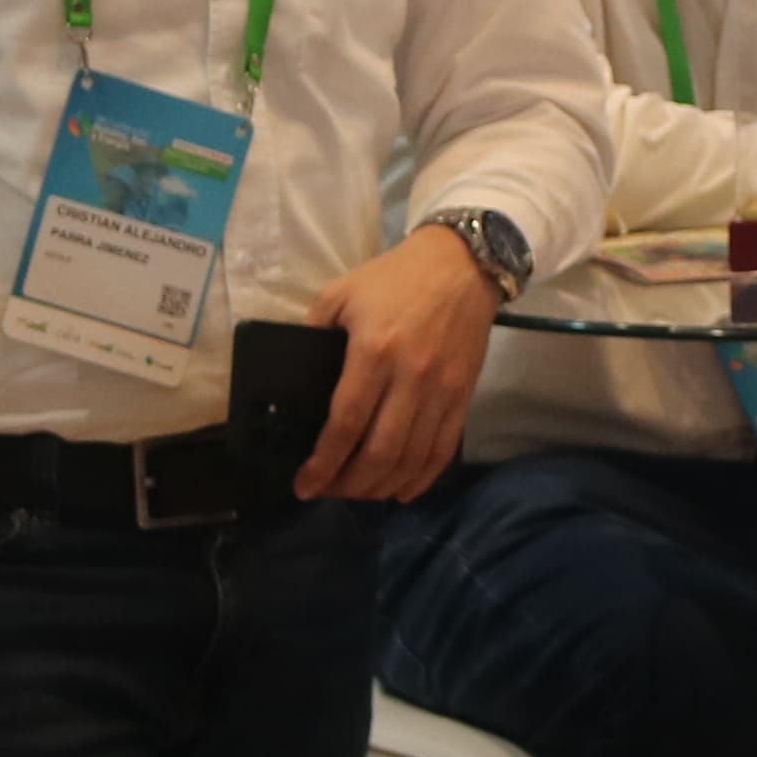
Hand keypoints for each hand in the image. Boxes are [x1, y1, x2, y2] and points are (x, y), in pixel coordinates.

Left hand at [302, 224, 504, 501]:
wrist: (462, 264)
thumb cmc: (395, 277)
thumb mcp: (340, 292)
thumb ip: (313, 331)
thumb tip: (293, 374)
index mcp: (374, 351)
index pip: (345, 423)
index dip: (323, 463)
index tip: (304, 484)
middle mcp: (411, 377)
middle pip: (379, 452)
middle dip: (348, 484)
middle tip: (327, 491)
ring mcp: (442, 390)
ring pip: (411, 458)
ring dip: (380, 487)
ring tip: (357, 492)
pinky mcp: (463, 396)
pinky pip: (442, 450)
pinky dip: (421, 479)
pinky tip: (399, 491)